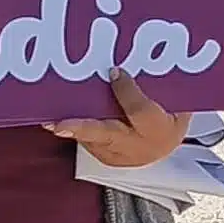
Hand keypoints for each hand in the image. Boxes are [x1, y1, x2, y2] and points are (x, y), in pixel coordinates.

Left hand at [48, 73, 183, 170]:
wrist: (164, 150)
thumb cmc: (168, 120)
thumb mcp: (173, 104)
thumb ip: (158, 88)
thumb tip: (131, 65)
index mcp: (159, 130)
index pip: (141, 111)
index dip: (126, 91)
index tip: (114, 71)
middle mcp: (137, 146)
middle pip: (107, 135)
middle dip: (82, 129)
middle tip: (59, 125)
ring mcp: (118, 155)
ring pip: (90, 140)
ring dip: (70, 127)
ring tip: (50, 117)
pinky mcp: (103, 156)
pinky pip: (87, 140)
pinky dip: (75, 128)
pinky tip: (59, 118)